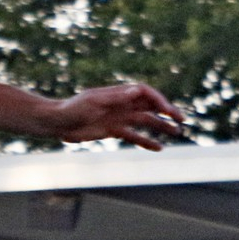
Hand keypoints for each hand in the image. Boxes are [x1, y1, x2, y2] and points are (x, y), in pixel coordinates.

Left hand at [51, 83, 185, 151]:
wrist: (57, 123)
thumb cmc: (72, 109)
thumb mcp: (93, 101)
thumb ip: (114, 98)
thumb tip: (135, 91)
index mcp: (119, 94)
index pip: (145, 93)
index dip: (158, 100)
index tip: (167, 110)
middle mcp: (122, 104)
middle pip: (150, 107)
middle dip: (166, 113)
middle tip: (181, 120)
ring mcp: (119, 118)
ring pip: (145, 122)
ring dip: (161, 126)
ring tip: (176, 133)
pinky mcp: (113, 131)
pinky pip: (134, 136)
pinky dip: (146, 141)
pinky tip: (159, 148)